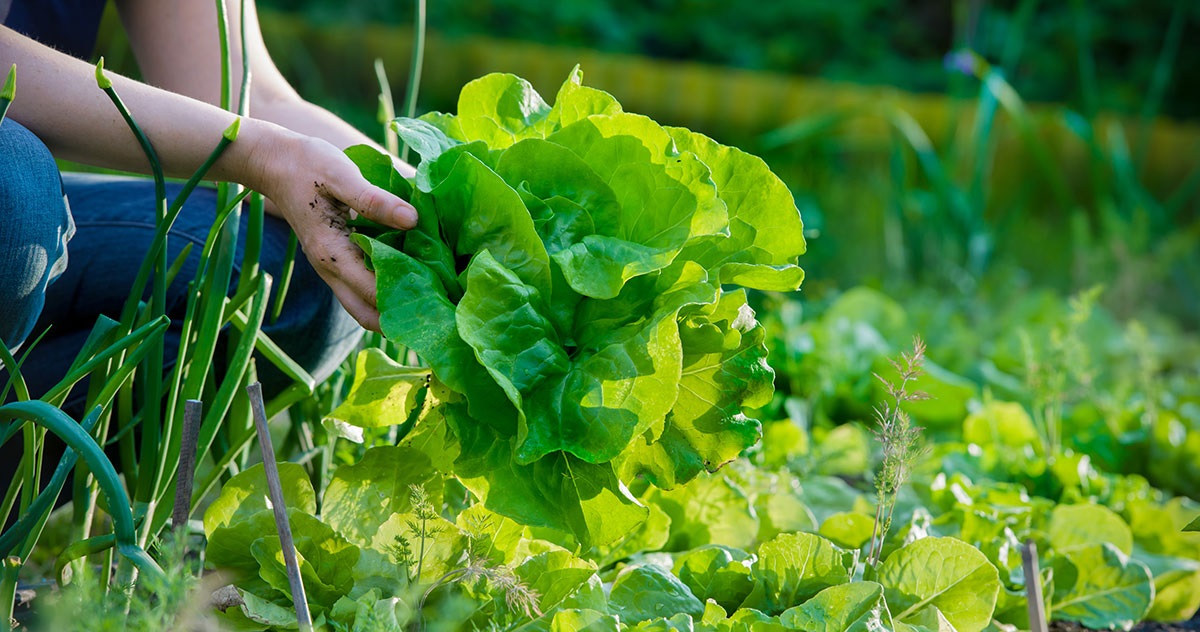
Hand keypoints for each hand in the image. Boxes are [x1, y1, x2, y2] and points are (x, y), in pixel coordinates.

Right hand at [244, 126, 416, 331]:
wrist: (273, 162)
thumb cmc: (307, 165)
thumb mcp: (341, 175)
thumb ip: (375, 200)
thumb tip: (413, 220)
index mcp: (332, 253)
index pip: (372, 293)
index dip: (404, 299)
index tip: (438, 298)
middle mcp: (329, 269)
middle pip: (366, 314)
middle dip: (398, 319)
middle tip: (435, 309)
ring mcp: (331, 267)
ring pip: (362, 304)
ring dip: (390, 307)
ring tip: (428, 297)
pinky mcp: (335, 260)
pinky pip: (360, 287)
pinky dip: (382, 289)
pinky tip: (410, 275)